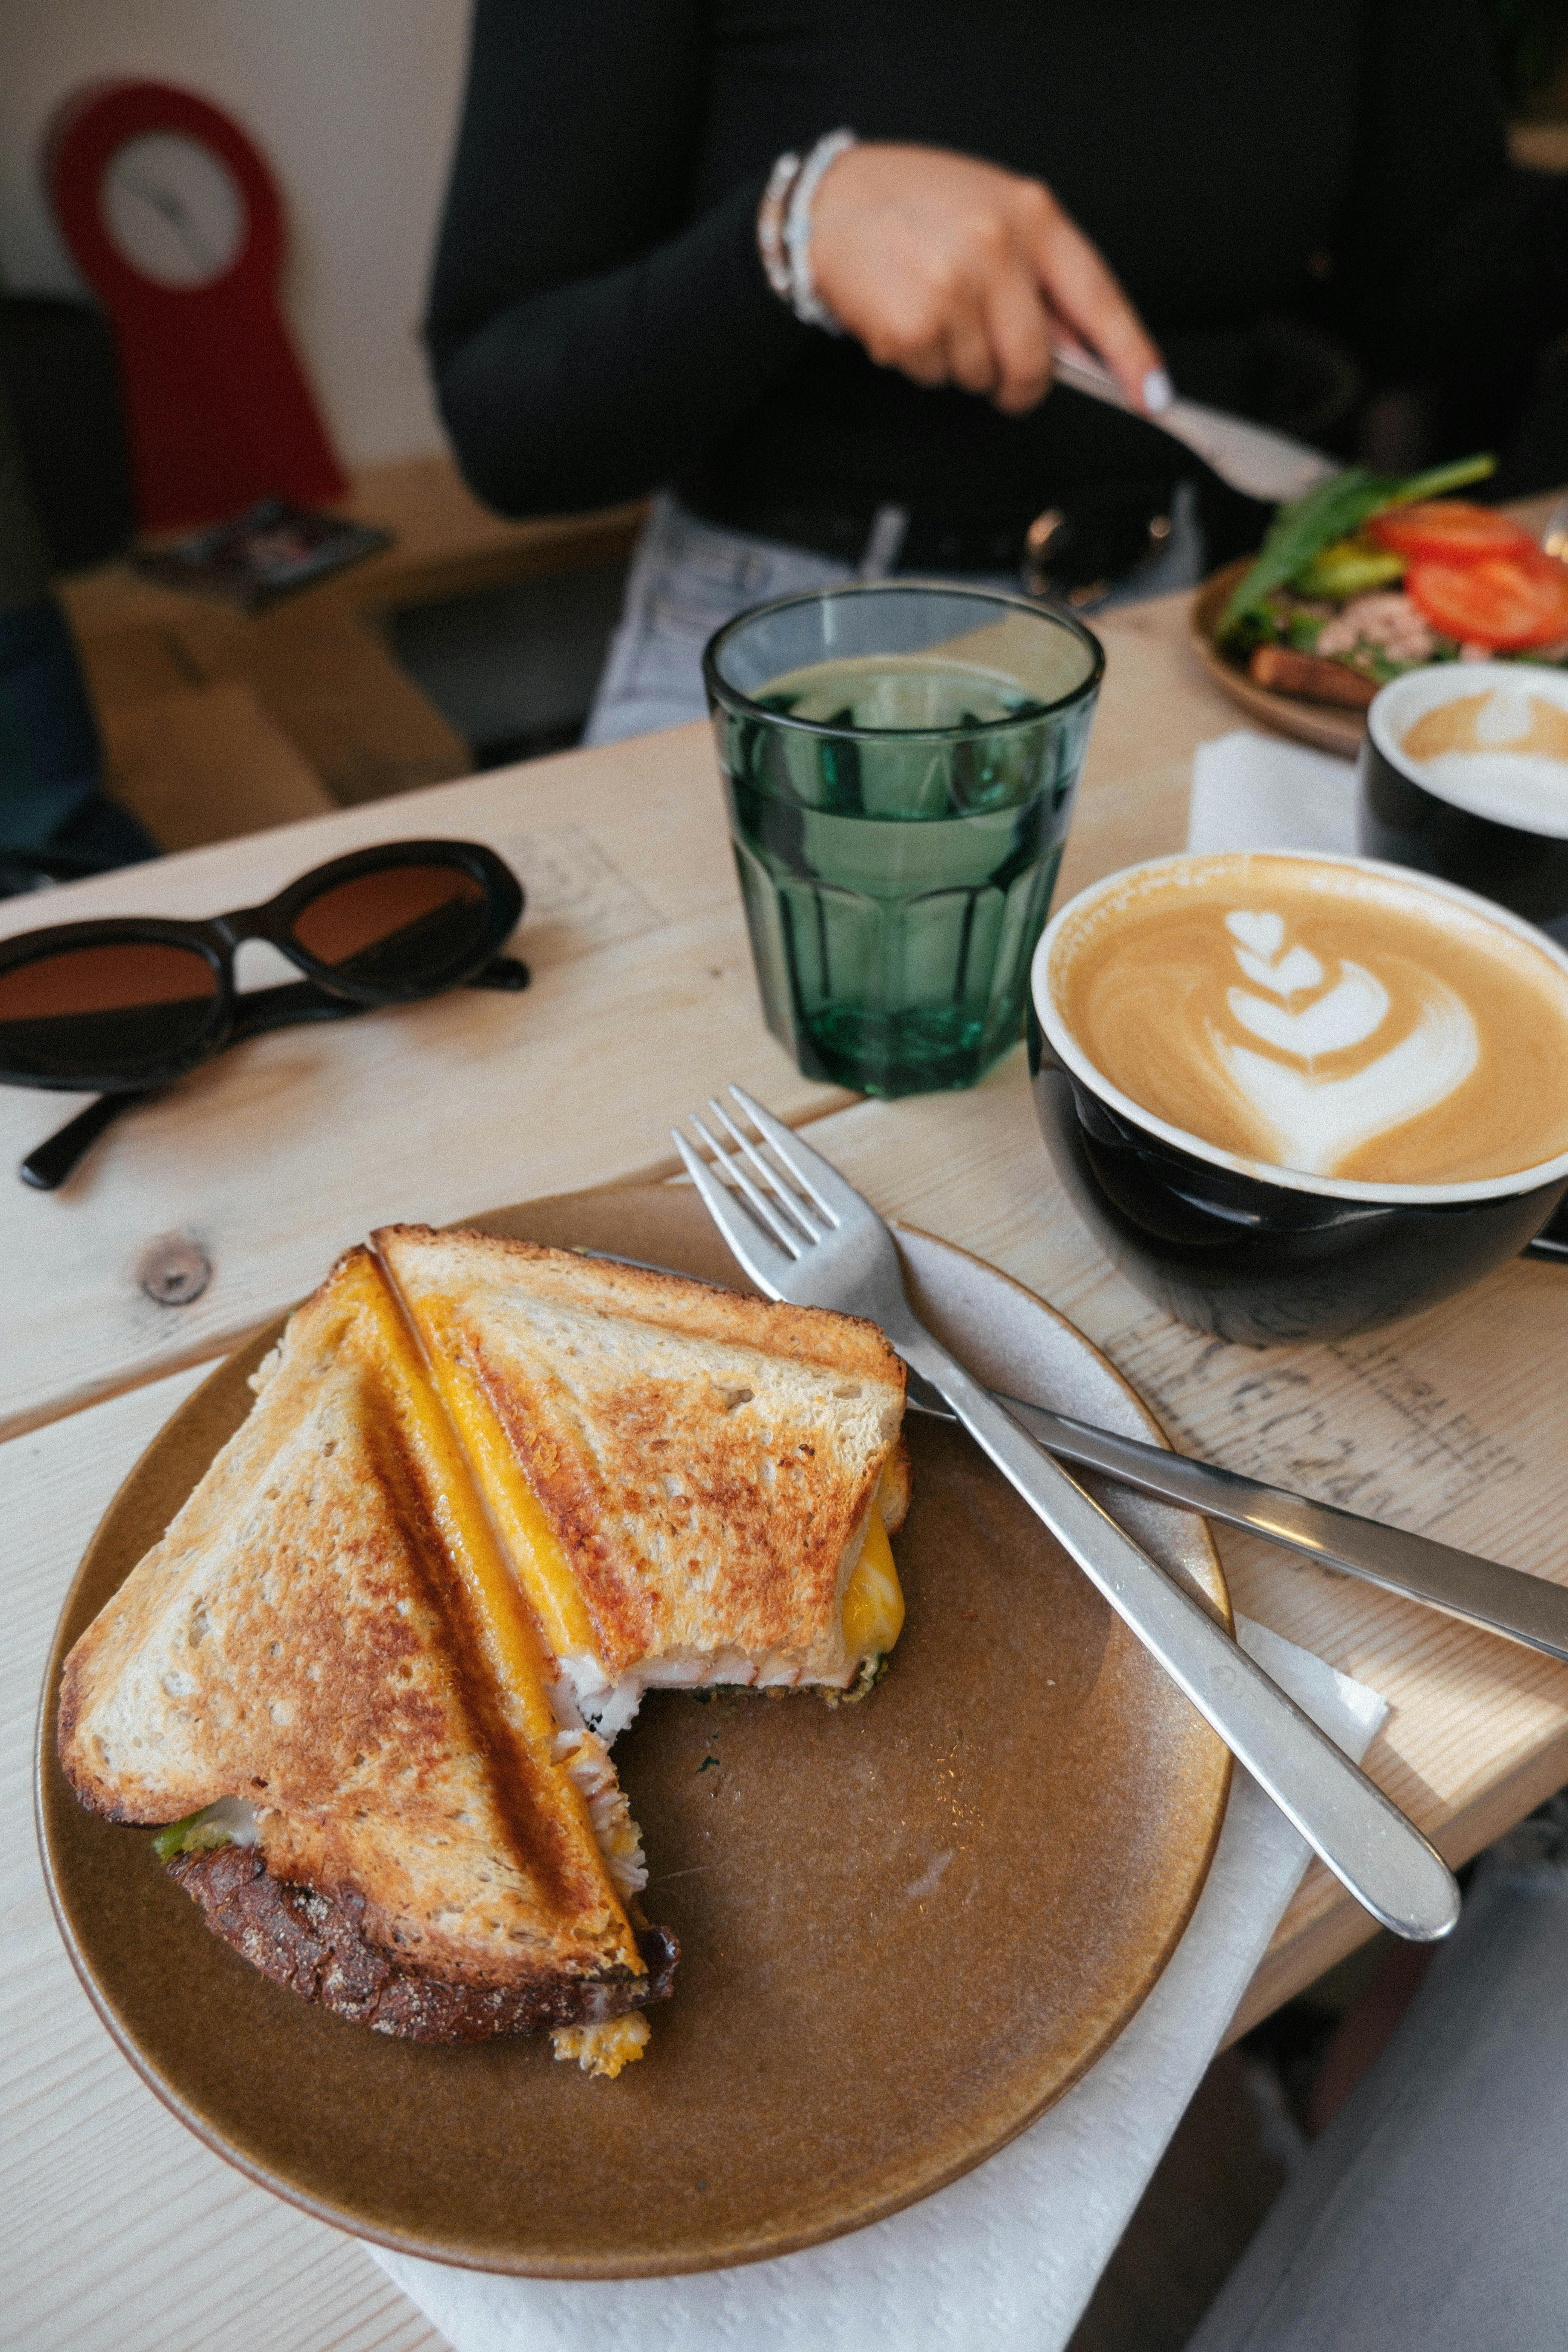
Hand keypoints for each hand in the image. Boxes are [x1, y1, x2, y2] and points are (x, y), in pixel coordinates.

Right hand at [806, 142, 1167, 417]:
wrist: (828, 203)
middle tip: (1001, 374)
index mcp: (1032, 215)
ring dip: (959, 361)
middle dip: (1021, 383)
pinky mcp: (912, 324)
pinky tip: (902, 314)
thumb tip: (1080, 350)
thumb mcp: (993, 213)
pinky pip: (934, 376)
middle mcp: (996, 248)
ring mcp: (953, 287)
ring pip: (980, 376)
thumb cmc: (917, 207)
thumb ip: (1039, 274)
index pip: (1097, 298)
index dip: (1130, 353)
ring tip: (931, 307)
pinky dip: (919, 360)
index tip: (1153, 395)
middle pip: (1035, 362)